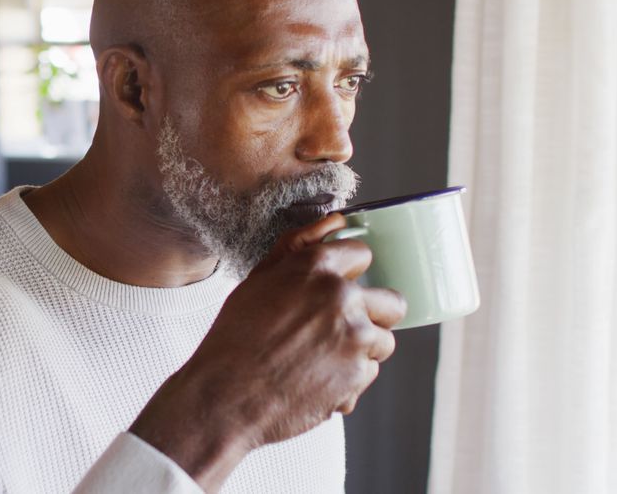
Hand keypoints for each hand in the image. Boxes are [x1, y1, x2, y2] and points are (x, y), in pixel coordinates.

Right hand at [129, 213, 405, 491]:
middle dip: (371, 316)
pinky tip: (315, 381)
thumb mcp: (258, 280)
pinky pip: (368, 373)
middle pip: (391, 302)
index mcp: (315, 267)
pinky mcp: (358, 375)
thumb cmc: (235, 338)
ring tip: (320, 359)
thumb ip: (298, 246)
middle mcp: (342, 298)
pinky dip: (348, 380)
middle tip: (338, 330)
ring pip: (383, 342)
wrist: (225, 396)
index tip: (335, 290)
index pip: (362, 255)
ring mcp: (355, 338)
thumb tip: (336, 220)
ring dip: (360, 351)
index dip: (349, 274)